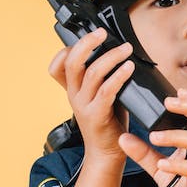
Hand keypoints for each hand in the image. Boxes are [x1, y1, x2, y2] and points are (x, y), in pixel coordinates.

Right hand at [49, 28, 134, 160]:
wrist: (106, 153)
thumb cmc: (107, 122)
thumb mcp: (100, 95)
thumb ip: (103, 77)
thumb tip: (120, 52)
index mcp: (73, 90)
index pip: (57, 65)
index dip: (68, 48)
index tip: (87, 36)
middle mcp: (74, 96)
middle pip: (72, 62)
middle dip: (87, 43)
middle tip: (102, 33)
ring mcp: (84, 106)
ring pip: (91, 73)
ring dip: (111, 57)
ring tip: (125, 49)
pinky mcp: (97, 116)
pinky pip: (106, 91)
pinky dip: (118, 76)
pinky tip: (128, 68)